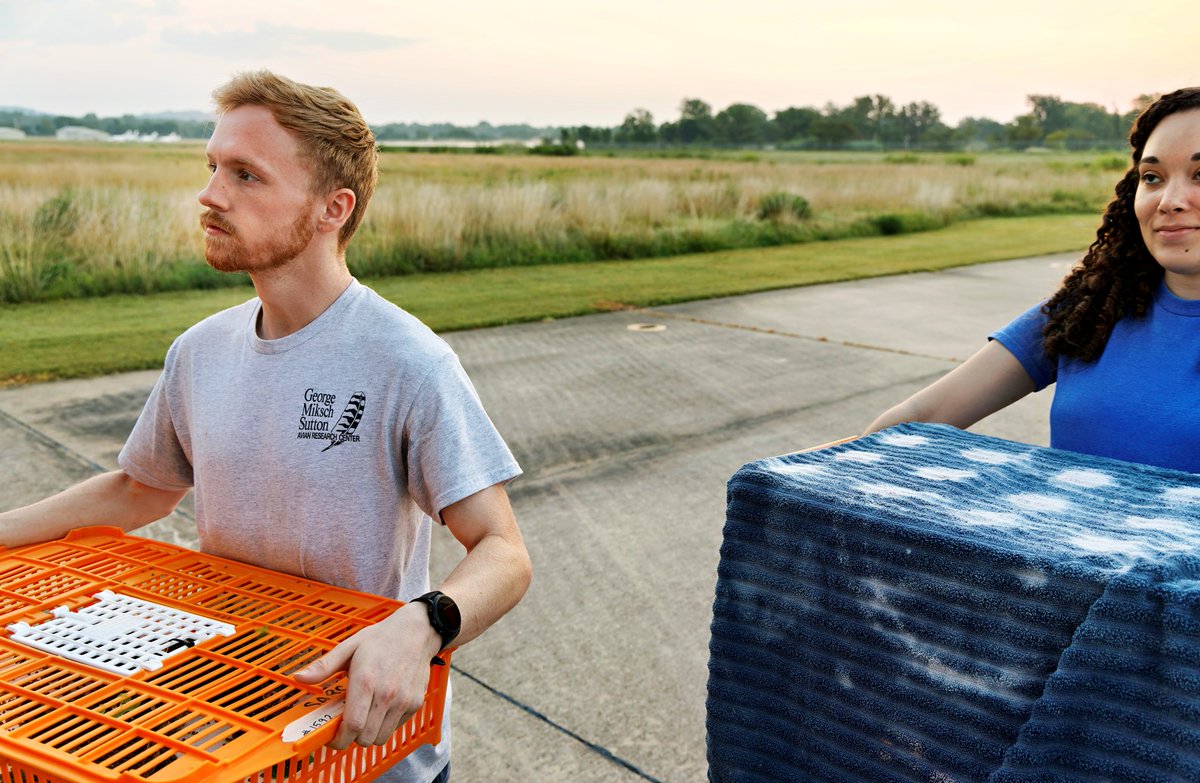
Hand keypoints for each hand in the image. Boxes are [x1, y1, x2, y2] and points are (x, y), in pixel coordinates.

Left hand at [293, 603, 441, 748]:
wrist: (417, 632)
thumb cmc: (381, 639)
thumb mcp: (349, 647)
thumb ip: (323, 666)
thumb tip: (298, 677)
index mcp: (366, 680)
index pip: (352, 725)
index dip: (338, 739)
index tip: (331, 738)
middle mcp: (387, 694)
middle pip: (365, 737)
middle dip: (351, 738)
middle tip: (346, 725)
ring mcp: (403, 701)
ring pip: (380, 738)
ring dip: (368, 734)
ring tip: (364, 717)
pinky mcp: (414, 704)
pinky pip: (395, 728)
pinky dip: (385, 726)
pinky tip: (380, 709)